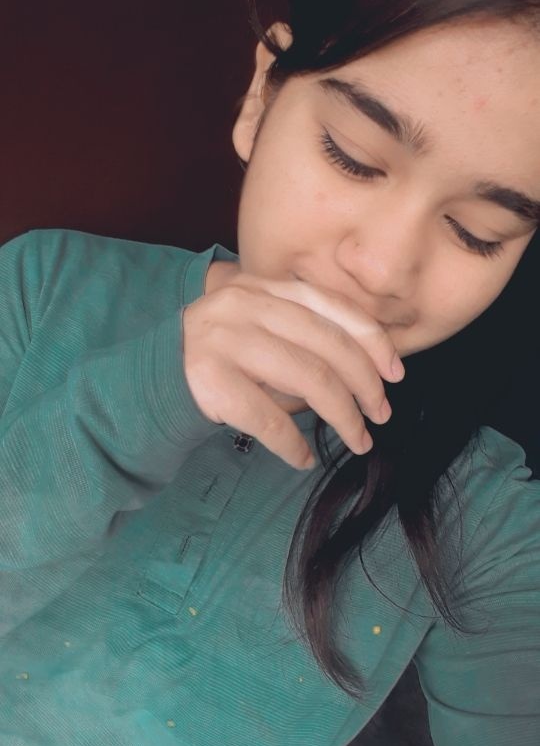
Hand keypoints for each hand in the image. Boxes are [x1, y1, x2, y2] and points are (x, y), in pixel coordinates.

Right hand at [182, 270, 404, 470]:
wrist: (152, 379)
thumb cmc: (222, 358)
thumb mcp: (262, 329)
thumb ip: (305, 335)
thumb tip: (373, 371)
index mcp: (265, 287)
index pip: (333, 307)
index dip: (372, 341)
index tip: (395, 375)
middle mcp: (246, 305)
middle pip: (327, 346)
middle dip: (364, 386)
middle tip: (381, 416)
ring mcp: (226, 339)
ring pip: (308, 379)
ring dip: (342, 418)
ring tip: (358, 441)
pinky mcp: (210, 379)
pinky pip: (269, 418)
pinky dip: (293, 444)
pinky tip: (303, 458)